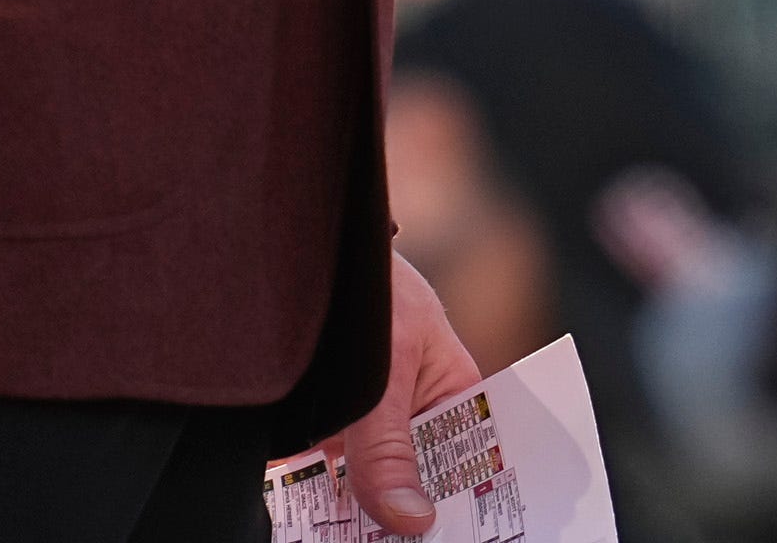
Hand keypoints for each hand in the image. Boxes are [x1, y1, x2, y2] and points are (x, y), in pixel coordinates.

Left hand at [299, 253, 484, 538]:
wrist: (301, 260)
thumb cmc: (369, 292)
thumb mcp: (384, 371)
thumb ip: (389, 447)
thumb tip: (412, 520)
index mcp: (453, 397)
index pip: (475, 461)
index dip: (472, 504)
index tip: (463, 534)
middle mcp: (412, 422)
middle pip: (419, 488)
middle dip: (409, 523)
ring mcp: (366, 435)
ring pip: (370, 497)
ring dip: (359, 523)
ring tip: (347, 539)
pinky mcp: (320, 442)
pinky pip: (323, 488)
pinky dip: (316, 510)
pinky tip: (312, 527)